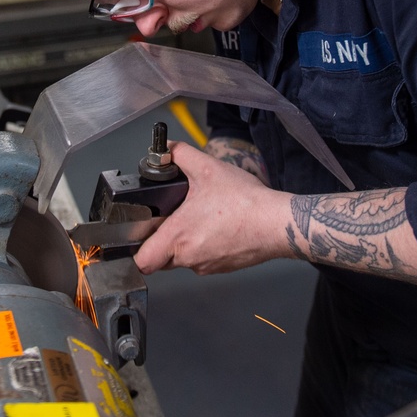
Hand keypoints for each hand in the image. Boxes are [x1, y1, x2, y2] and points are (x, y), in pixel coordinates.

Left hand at [133, 141, 288, 274]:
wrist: (276, 222)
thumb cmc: (245, 201)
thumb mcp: (208, 168)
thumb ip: (182, 155)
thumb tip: (169, 148)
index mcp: (178, 237)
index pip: (142, 260)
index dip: (139, 247)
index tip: (146, 231)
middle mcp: (190, 258)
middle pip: (162, 258)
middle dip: (165, 240)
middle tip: (177, 217)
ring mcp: (207, 266)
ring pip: (185, 258)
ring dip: (188, 242)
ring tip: (203, 217)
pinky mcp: (223, 268)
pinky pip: (205, 260)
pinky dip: (207, 245)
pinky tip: (220, 226)